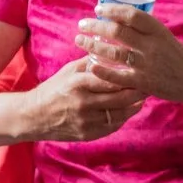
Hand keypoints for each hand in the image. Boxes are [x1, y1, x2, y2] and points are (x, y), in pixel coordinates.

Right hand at [26, 54, 147, 141]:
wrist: (33, 116)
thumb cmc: (54, 89)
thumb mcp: (69, 71)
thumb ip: (91, 62)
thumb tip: (112, 49)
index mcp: (79, 84)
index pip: (112, 79)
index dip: (129, 76)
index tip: (141, 70)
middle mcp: (84, 103)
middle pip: (121, 98)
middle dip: (138, 91)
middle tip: (149, 84)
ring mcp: (86, 121)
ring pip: (120, 114)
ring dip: (134, 105)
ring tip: (143, 97)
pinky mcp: (88, 134)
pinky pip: (113, 126)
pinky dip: (123, 117)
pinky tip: (129, 109)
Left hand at [75, 5, 182, 108]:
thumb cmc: (179, 57)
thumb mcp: (165, 37)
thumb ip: (145, 31)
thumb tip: (118, 20)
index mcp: (158, 30)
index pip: (131, 14)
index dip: (111, 10)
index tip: (97, 10)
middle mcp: (152, 45)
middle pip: (117, 31)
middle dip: (95, 26)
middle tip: (82, 25)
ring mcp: (148, 64)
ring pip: (113, 52)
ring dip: (93, 45)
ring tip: (80, 41)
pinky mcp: (144, 83)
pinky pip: (118, 75)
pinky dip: (102, 70)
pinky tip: (90, 65)